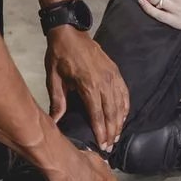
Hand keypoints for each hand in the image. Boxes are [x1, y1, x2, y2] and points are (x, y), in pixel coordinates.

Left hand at [45, 26, 128, 151]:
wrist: (70, 33)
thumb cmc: (59, 55)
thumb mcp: (54, 79)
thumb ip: (57, 102)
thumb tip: (55, 121)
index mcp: (88, 85)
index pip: (97, 115)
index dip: (101, 132)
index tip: (102, 145)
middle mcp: (104, 82)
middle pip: (111, 112)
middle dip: (112, 131)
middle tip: (110, 146)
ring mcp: (112, 76)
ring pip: (120, 104)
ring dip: (120, 122)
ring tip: (117, 135)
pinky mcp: (115, 71)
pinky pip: (124, 92)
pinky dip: (125, 106)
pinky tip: (123, 116)